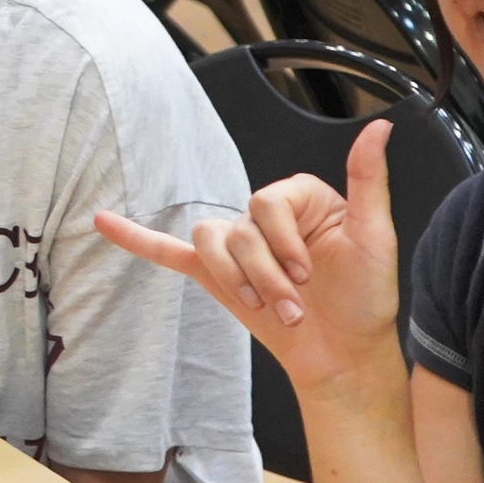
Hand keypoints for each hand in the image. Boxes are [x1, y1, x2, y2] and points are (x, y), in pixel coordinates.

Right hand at [95, 120, 404, 402]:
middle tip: (294, 305)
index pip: (265, 202)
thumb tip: (380, 127)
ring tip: (268, 310)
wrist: (347, 355)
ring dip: (237, 282)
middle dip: (265, 274)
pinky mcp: (218, 278)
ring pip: (210, 244)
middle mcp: (264, 218)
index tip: (309, 272)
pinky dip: (135, 238)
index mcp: (297, 200)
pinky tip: (103, 222)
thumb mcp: (374, 235)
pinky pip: (169, 252)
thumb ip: (369, 179)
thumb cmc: (367, 297)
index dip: (284, 241)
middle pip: (237, 230)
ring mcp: (238, 249)